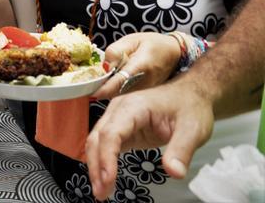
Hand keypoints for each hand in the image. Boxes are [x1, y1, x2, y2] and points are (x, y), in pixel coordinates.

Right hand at [85, 79, 213, 200]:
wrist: (190, 95)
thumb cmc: (190, 107)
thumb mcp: (193, 129)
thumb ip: (182, 151)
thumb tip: (174, 173)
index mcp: (133, 106)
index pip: (111, 133)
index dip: (107, 158)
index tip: (108, 180)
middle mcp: (118, 110)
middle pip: (97, 138)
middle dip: (96, 167)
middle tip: (101, 193)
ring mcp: (117, 118)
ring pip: (96, 142)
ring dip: (96, 166)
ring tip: (102, 191)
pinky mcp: (121, 128)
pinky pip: (104, 145)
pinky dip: (102, 162)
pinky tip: (105, 179)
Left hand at [91, 32, 182, 100]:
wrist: (175, 54)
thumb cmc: (153, 44)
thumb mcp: (132, 40)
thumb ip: (116, 51)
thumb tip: (104, 65)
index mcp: (141, 66)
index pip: (121, 81)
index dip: (105, 88)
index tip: (91, 93)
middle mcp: (145, 82)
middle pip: (119, 92)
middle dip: (101, 90)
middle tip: (87, 85)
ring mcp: (147, 91)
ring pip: (122, 96)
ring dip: (107, 92)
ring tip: (96, 83)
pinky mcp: (146, 95)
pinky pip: (127, 96)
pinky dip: (116, 92)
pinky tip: (109, 83)